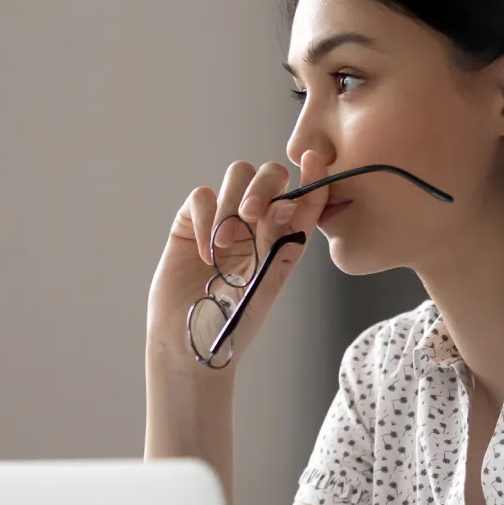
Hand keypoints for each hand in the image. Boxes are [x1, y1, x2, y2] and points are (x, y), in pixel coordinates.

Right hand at [145, 151, 329, 375]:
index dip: (312, 176)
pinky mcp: (191, 223)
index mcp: (284, 238)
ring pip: (236, 175)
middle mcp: (257, 224)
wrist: (189, 343)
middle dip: (264, 186)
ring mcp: (224, 219)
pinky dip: (204, 218)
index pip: (304, 197)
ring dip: (233, 201)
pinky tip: (203, 251)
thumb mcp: (266, 285)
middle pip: (269, 175)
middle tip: (251, 214)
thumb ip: (278, 243)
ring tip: (224, 242)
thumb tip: (286, 204)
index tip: (314, 161)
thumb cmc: (234, 323)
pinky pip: (201, 196)